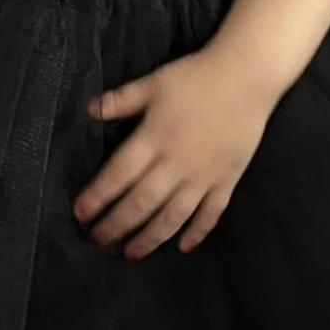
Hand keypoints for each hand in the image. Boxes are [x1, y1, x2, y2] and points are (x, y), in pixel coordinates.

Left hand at [72, 46, 286, 259]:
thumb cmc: (197, 77)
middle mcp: (177, 162)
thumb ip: (121, 100)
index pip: (119, 175)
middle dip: (116, 225)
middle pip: (141, 202)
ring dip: (150, 238)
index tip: (81, 213)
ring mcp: (204, 175)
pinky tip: (182, 248)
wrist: (248, 76)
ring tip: (131, 254)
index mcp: (155, 138)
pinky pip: (211, 213)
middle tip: (98, 240)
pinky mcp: (227, 180)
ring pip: (173, 216)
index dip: (98, 197)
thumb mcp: (154, 83)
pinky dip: (197, 233)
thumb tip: (89, 110)